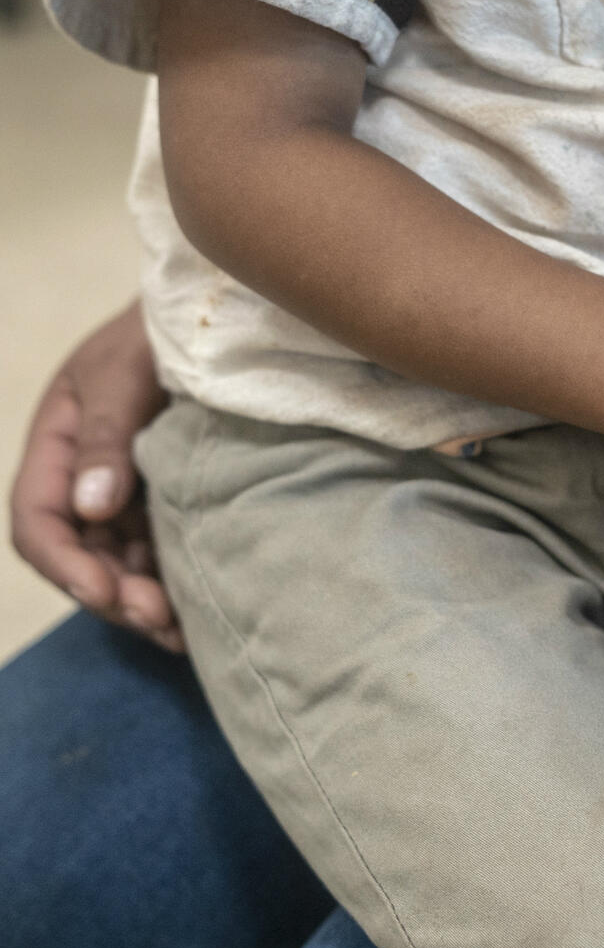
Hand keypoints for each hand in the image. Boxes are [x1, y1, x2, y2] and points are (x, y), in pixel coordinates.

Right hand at [9, 301, 181, 651]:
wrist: (221, 315)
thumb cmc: (161, 331)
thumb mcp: (125, 372)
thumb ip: (105, 434)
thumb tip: (91, 507)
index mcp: (57, 444)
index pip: (39, 520)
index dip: (65, 564)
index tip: (105, 592)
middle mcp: (86, 476)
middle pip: (82, 554)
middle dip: (112, 595)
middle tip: (158, 622)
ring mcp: (130, 490)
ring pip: (121, 562)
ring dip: (143, 600)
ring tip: (182, 633)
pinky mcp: (171, 497)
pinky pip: (161, 550)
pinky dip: (172, 582)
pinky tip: (199, 610)